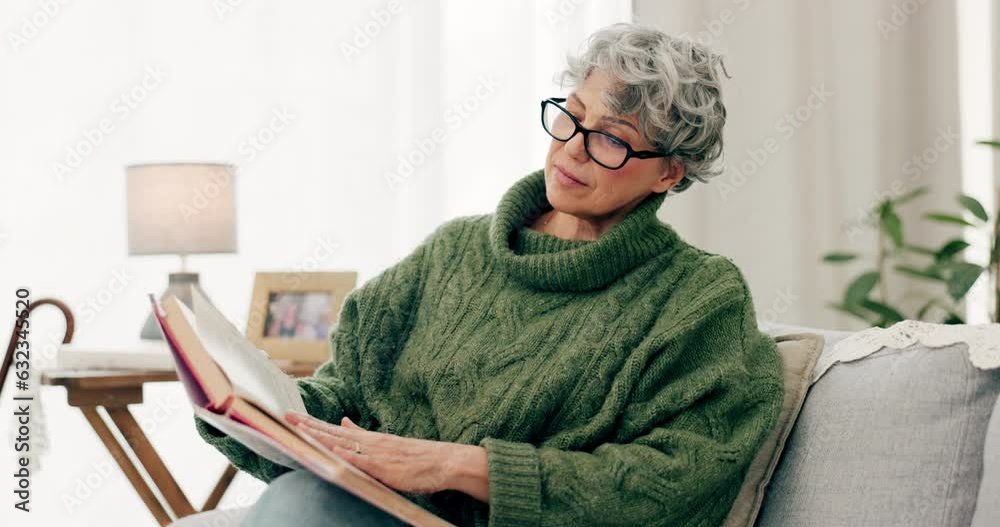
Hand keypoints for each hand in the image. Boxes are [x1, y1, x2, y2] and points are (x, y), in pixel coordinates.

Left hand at [285, 411, 488, 500]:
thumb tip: (343, 421)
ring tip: (301, 430)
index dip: (311, 422)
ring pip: (344, 444)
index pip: (333, 429)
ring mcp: (378, 454)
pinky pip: (364, 462)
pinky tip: (335, 452)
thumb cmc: (415, 456)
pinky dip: (349, 456)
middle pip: (333, 432)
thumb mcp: (385, 443)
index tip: (289, 415)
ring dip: (322, 437)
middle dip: (308, 425)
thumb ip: (362, 433)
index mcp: (368, 439)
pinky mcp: (387, 468)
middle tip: (285, 416)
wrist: (444, 461)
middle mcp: (370, 443)